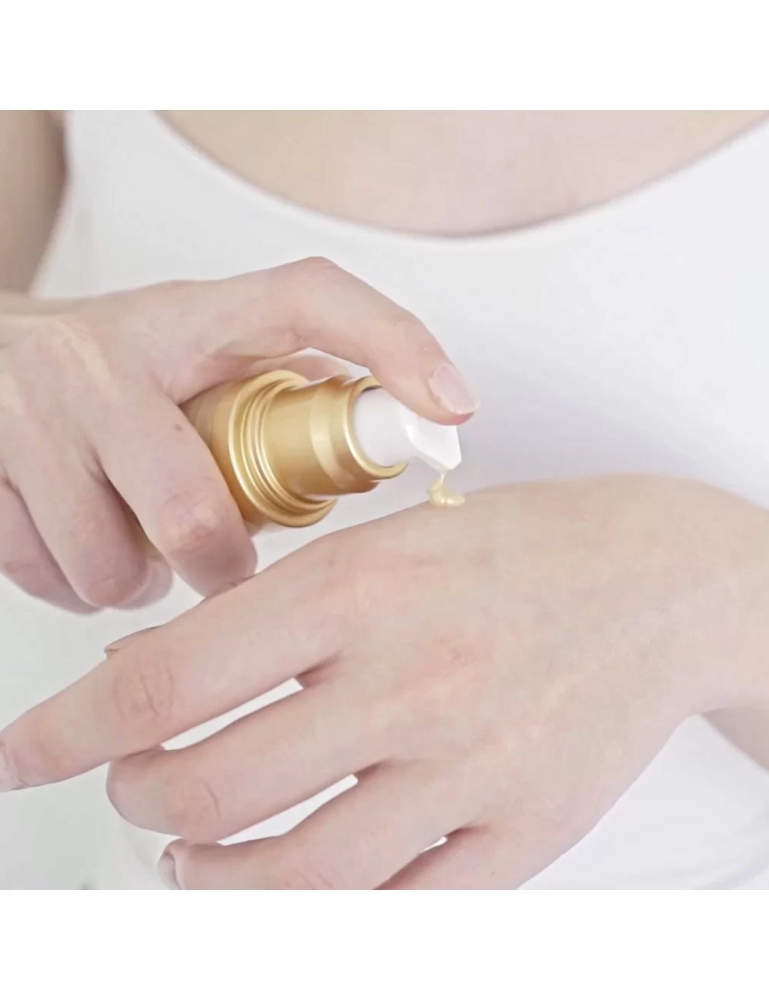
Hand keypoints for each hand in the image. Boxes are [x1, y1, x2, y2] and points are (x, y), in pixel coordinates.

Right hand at [0, 259, 475, 610]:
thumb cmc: (117, 371)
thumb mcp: (195, 354)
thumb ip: (273, 386)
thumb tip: (385, 435)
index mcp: (187, 319)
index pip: (307, 300)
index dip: (392, 343)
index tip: (453, 406)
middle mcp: (104, 354)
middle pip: (193, 511)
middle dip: (217, 567)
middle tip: (220, 560)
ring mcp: (27, 408)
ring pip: (109, 565)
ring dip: (137, 581)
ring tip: (139, 545)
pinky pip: (40, 573)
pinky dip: (73, 585)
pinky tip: (81, 547)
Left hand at [2, 476, 766, 887]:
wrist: (658, 579)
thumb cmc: (520, 548)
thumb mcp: (387, 538)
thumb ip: (275, 611)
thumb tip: (161, 675)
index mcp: (360, 588)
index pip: (169, 679)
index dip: (68, 729)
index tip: (25, 754)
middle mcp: (406, 681)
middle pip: (206, 791)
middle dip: (138, 799)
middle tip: (137, 786)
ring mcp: (467, 769)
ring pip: (289, 878)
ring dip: (207, 879)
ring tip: (193, 857)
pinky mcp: (522, 833)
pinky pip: (396, 917)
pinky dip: (317, 921)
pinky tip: (293, 895)